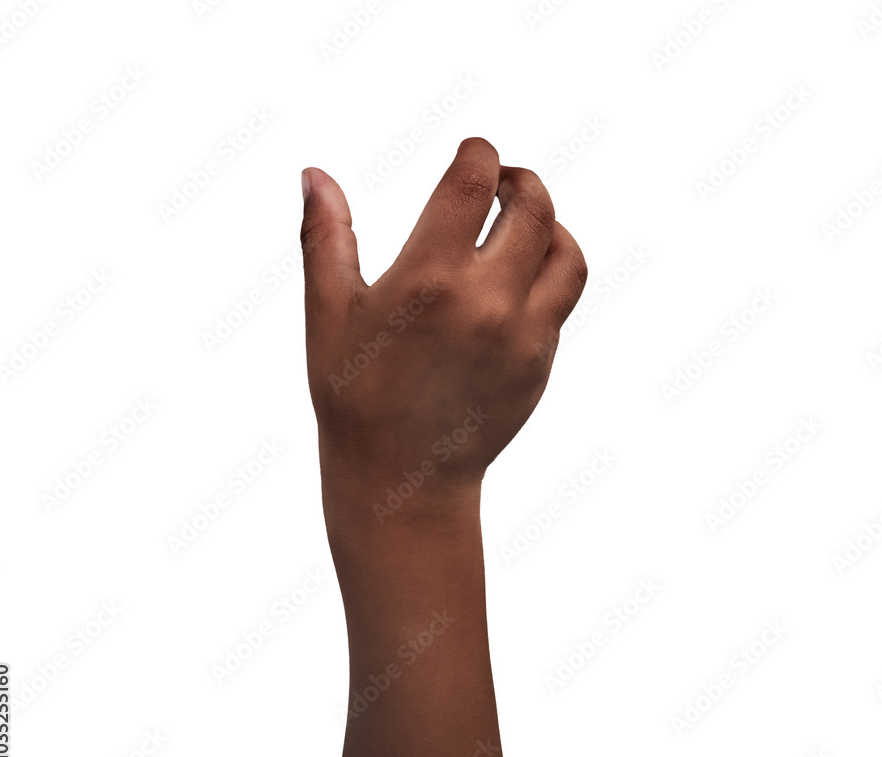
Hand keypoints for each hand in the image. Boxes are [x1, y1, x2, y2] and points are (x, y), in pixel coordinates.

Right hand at [300, 137, 586, 496]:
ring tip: (524, 226)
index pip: (476, 181)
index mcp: (430, 279)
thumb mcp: (328, 314)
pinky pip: (562, 301)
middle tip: (502, 181)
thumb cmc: (355, 397)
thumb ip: (326, 237)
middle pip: (536, 208)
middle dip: (520, 180)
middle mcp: (487, 302)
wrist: (402, 479)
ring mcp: (523, 335)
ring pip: (567, 254)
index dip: (480, 152)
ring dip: (552, 226)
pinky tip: (518, 279)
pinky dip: (551, 273)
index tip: (473, 153)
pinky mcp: (540, 364)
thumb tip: (314, 175)